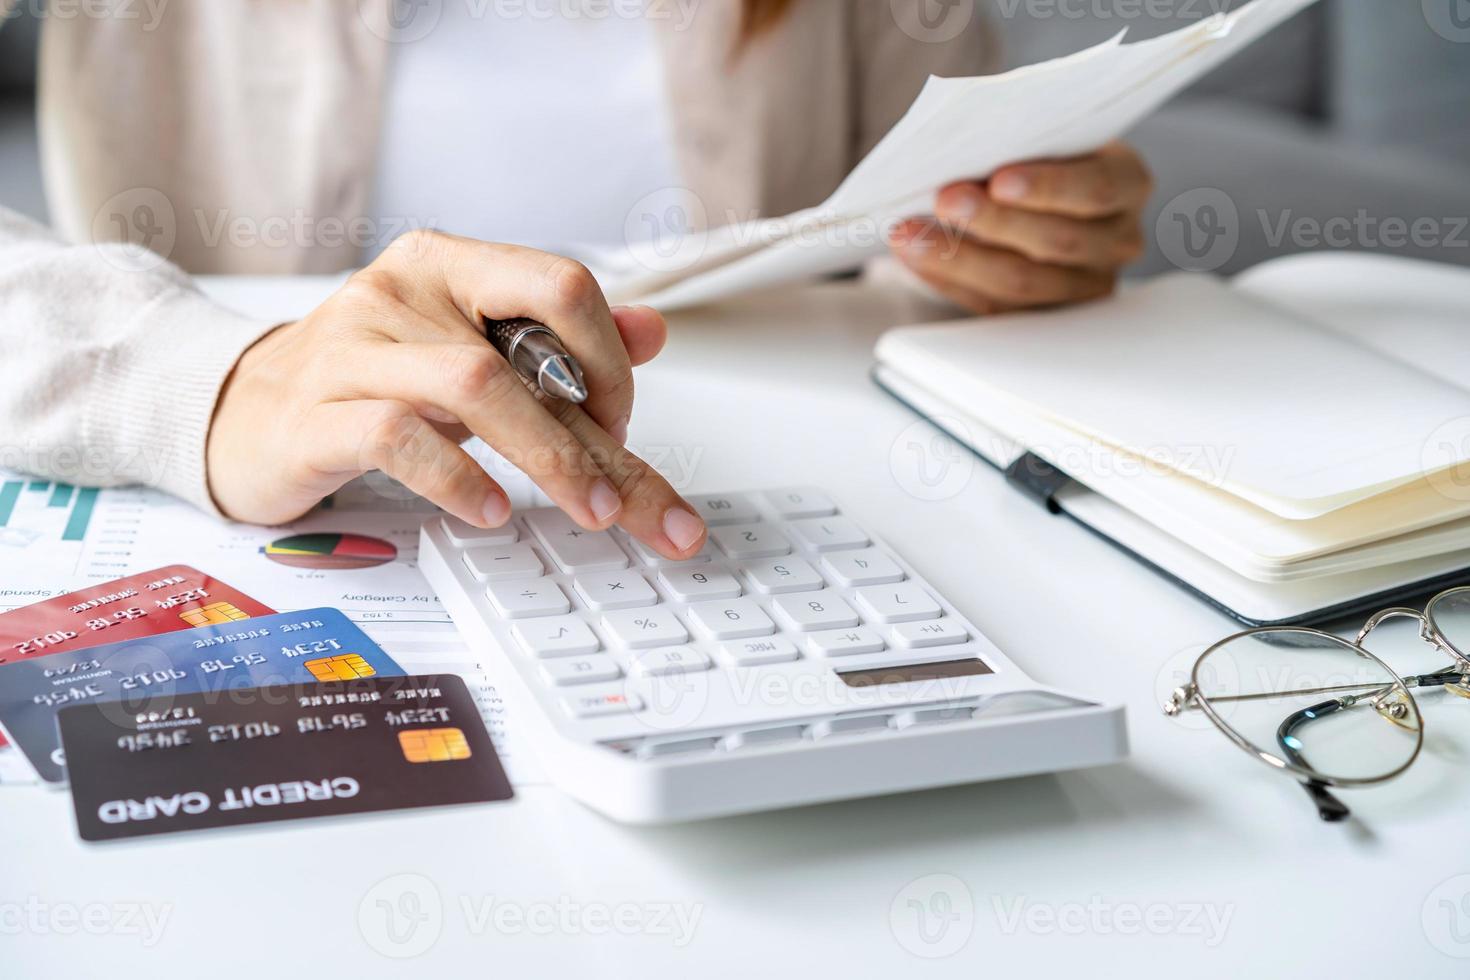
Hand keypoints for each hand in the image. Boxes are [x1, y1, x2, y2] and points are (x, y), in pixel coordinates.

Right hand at [206, 229, 707, 559]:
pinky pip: (396, 436)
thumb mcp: (470, 352)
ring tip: (589, 510)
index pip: (560, 285)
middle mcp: (400, 293)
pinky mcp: (313, 414)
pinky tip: (491, 510)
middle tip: (635, 501)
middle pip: (525, 351)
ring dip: (547, 456)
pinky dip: (457, 477)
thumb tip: (651, 332)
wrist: (242, 412)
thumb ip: (559, 343)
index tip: (620, 427)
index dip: (608, 360)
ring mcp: (352, 350)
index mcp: (450, 266)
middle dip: (599, 435)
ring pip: (472, 386)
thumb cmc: (367, 381)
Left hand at [889, 141, 1151, 312]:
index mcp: (1128, 183)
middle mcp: (1118, 240)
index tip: (999, 179)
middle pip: (1057, 240)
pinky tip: (913, 255)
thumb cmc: (1042, 155)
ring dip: (959, 257)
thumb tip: (959, 151)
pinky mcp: (1046, 316)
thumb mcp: (1048, 136)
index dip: (1049, 187)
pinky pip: (995, 306)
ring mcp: (1086, 285)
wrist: (1044, 195)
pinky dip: (948, 278)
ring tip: (910, 233)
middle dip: (994, 222)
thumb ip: (1021, 142)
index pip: (1096, 189)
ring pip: (1022, 283)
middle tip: (944, 200)